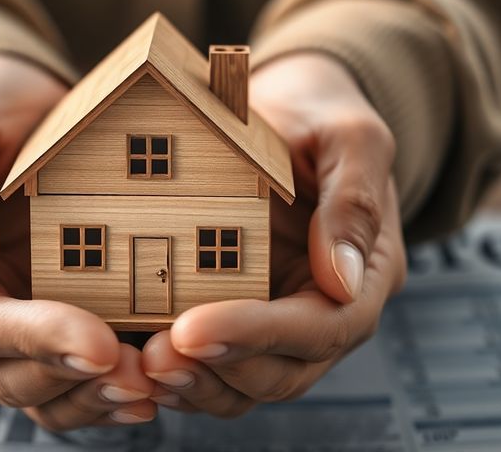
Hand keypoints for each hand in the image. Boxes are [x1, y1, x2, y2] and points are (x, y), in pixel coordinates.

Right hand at [0, 56, 156, 429]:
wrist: (21, 107)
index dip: (32, 340)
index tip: (96, 343)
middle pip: (1, 374)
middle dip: (69, 381)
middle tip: (137, 376)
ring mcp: (10, 321)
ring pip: (38, 391)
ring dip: (92, 399)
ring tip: (150, 389)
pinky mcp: (54, 322)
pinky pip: (72, 378)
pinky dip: (107, 390)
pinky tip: (154, 386)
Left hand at [142, 53, 406, 415]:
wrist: (287, 115)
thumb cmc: (320, 120)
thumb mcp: (349, 136)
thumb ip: (354, 199)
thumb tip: (344, 280)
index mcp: (364, 274)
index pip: (322, 328)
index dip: (257, 335)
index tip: (194, 330)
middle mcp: (324, 312)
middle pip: (282, 373)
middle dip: (218, 371)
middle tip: (155, 356)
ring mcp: (279, 321)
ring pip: (245, 384)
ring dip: (195, 385)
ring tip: (141, 367)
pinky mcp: (237, 319)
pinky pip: (213, 368)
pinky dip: (178, 374)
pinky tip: (136, 362)